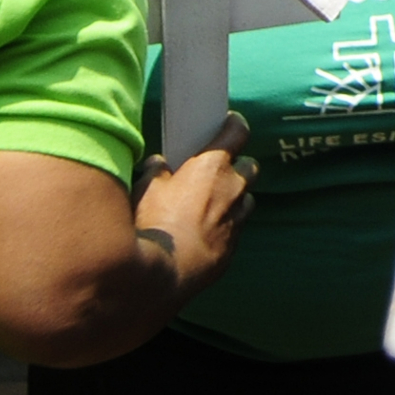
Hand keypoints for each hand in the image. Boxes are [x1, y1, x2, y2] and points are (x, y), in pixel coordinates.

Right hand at [129, 112, 257, 297]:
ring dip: (234, 195)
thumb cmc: (155, 225)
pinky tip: (208, 227)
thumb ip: (156, 171)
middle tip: (217, 168)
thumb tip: (160, 164)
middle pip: (249, 166)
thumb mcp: (145, 189)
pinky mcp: (236, 242)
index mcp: (212, 166)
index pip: (237, 133)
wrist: (169, 271)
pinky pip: (238, 223)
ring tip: (211, 201)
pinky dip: (228, 221)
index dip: (234, 126)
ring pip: (246, 196)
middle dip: (237, 164)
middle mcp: (233, 188)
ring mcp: (238, 216)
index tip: (230, 122)